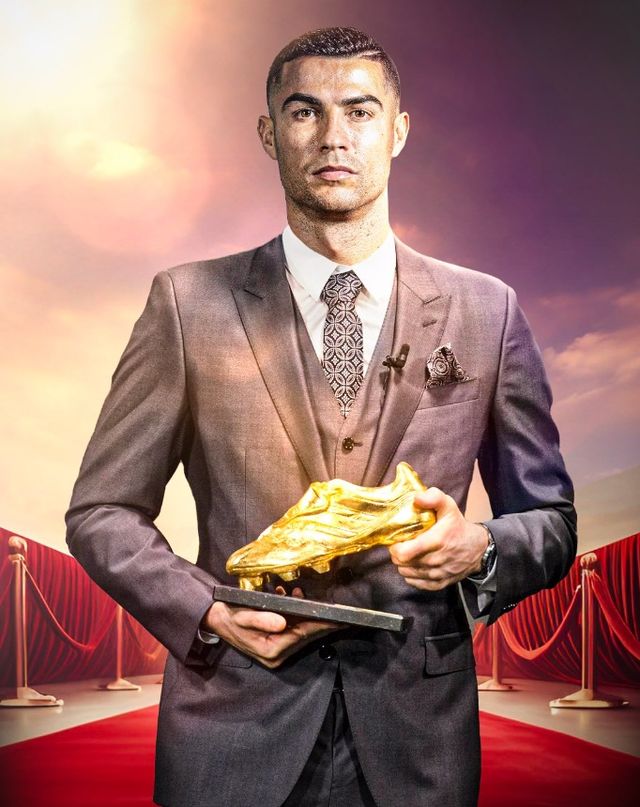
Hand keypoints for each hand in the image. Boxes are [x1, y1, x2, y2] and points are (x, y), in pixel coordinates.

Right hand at [200, 587, 337, 668]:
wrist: (216, 620)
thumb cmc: (230, 617)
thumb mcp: (243, 616)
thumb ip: (262, 619)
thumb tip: (282, 622)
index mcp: (270, 650)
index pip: (301, 635)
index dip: (320, 625)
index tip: (337, 619)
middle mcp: (275, 655)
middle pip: (304, 636)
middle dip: (317, 619)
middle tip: (333, 607)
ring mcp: (276, 652)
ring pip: (299, 632)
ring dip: (304, 614)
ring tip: (299, 593)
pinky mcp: (274, 645)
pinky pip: (291, 631)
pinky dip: (295, 616)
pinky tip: (289, 598)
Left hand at [388, 488, 488, 590]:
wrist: (477, 548)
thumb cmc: (458, 526)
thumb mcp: (449, 506)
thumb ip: (434, 498)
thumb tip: (417, 498)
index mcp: (436, 541)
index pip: (404, 553)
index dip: (394, 547)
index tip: (396, 540)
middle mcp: (436, 561)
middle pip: (402, 564)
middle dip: (397, 554)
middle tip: (400, 545)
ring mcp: (437, 574)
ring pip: (407, 573)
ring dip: (403, 564)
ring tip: (407, 554)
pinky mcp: (439, 584)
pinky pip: (415, 583)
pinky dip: (411, 575)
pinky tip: (414, 564)